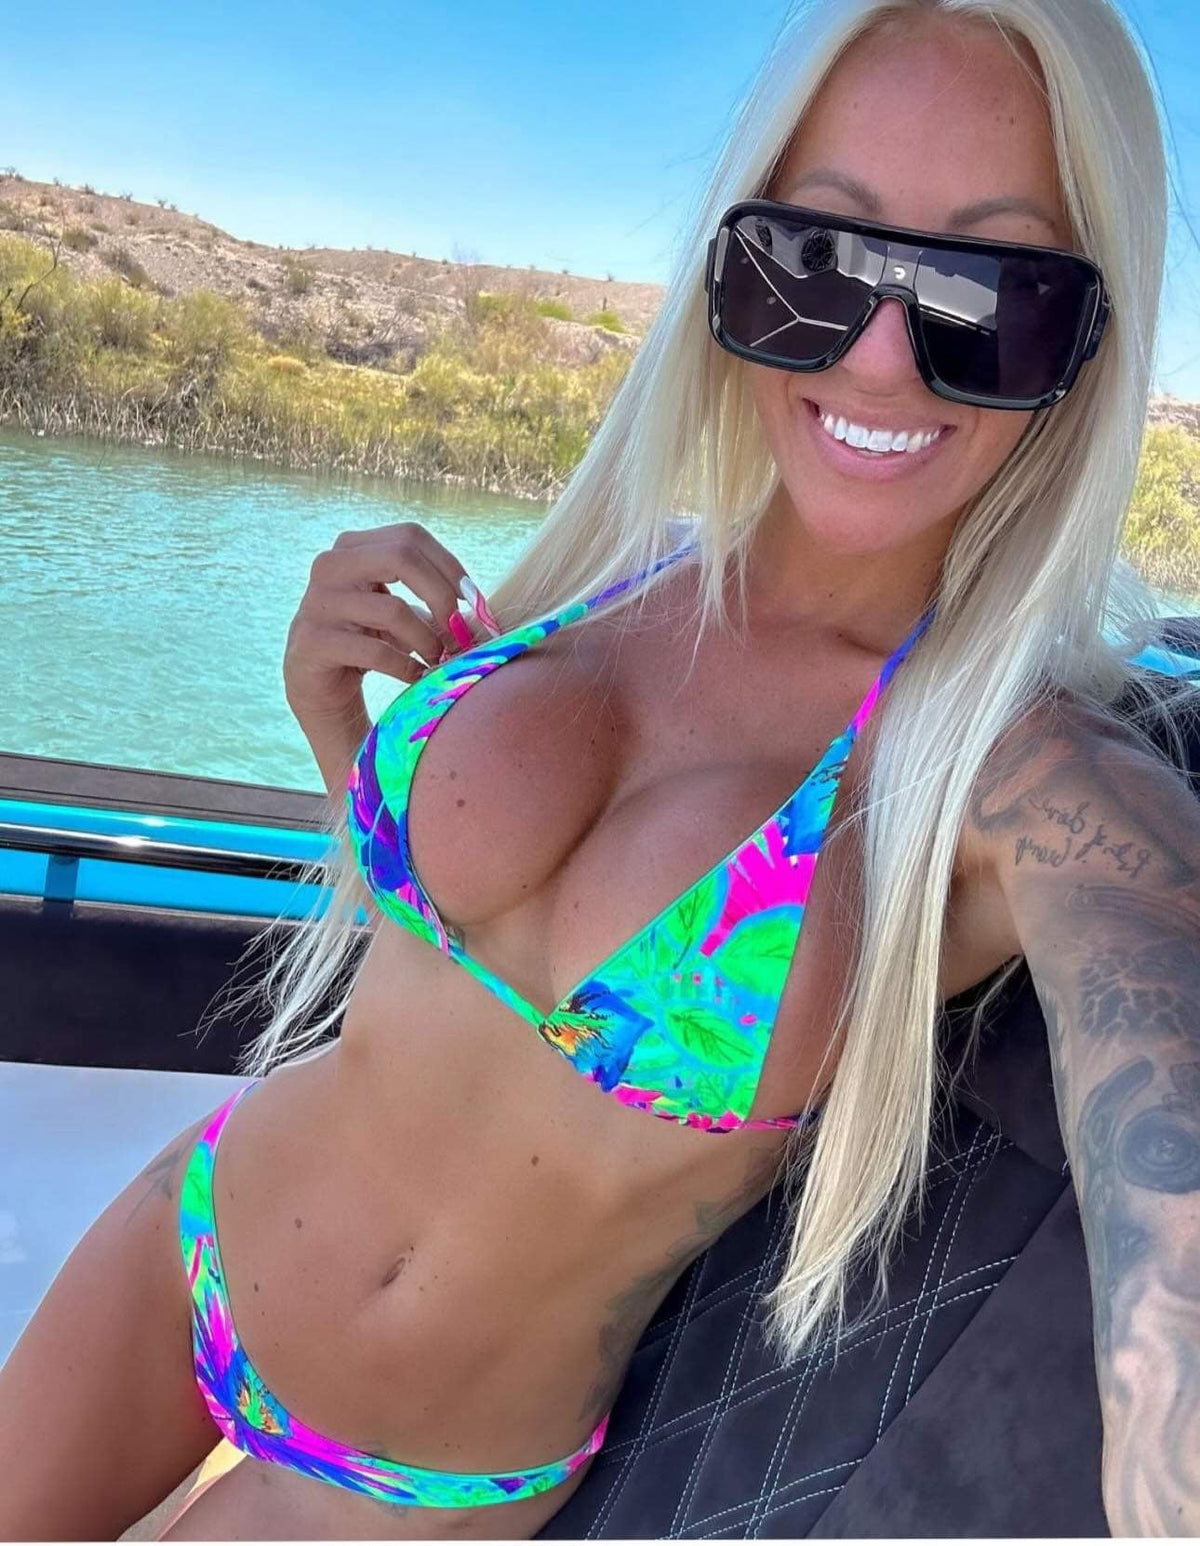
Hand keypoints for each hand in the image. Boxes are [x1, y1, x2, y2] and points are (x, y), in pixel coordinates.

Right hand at [283, 522, 495, 726]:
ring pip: (392, 609)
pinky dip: (406, 666)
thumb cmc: (368, 644)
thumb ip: (431, 599)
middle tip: (460, 630)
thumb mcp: (398, 612)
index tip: (473, 600)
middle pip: (400, 556)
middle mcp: (329, 566)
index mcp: (352, 548)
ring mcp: (317, 603)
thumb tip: (480, 607)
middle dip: (440, 595)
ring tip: (439, 659)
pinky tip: (417, 676)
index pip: (410, 536)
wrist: (320, 689)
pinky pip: (375, 651)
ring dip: (428, 639)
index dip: (449, 565)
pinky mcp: (313, 643)